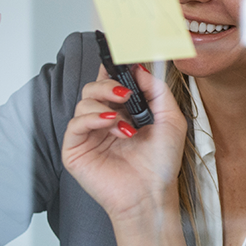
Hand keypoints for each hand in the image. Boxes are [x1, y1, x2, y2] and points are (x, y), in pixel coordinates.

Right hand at [62, 64, 187, 225]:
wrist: (152, 194)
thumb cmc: (161, 164)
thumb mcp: (170, 120)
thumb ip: (157, 91)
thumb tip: (140, 68)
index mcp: (124, 112)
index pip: (111, 82)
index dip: (112, 66)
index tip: (119, 50)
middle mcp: (104, 120)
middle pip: (93, 86)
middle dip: (109, 84)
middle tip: (126, 94)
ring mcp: (89, 134)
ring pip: (84, 100)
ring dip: (106, 105)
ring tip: (125, 122)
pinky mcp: (75, 149)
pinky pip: (75, 123)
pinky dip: (94, 118)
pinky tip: (112, 124)